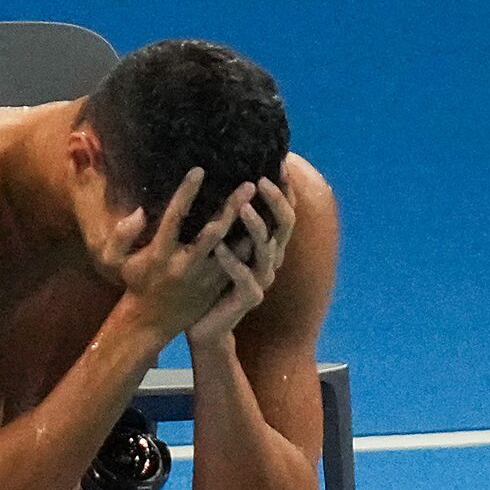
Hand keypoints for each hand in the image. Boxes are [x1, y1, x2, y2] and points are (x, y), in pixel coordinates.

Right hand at [107, 168, 250, 342]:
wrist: (151, 321)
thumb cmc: (136, 282)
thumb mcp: (115, 261)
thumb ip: (121, 235)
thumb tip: (139, 212)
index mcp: (160, 253)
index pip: (175, 218)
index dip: (186, 193)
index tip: (199, 170)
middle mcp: (185, 264)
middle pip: (213, 233)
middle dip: (231, 208)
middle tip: (249, 185)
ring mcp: (204, 277)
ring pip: (232, 250)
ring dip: (247, 228)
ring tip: (262, 204)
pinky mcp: (216, 286)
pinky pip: (238, 264)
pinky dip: (250, 246)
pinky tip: (263, 227)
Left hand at [187, 168, 295, 350]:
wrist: (205, 327)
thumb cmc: (209, 283)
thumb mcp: (219, 246)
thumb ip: (227, 220)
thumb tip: (223, 183)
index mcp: (266, 245)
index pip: (283, 212)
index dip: (284, 189)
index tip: (278, 163)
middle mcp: (270, 260)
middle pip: (284, 225)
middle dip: (276, 201)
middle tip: (260, 180)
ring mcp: (262, 279)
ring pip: (266, 248)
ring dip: (256, 226)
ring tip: (244, 208)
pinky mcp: (248, 297)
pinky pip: (242, 276)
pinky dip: (231, 260)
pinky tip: (219, 247)